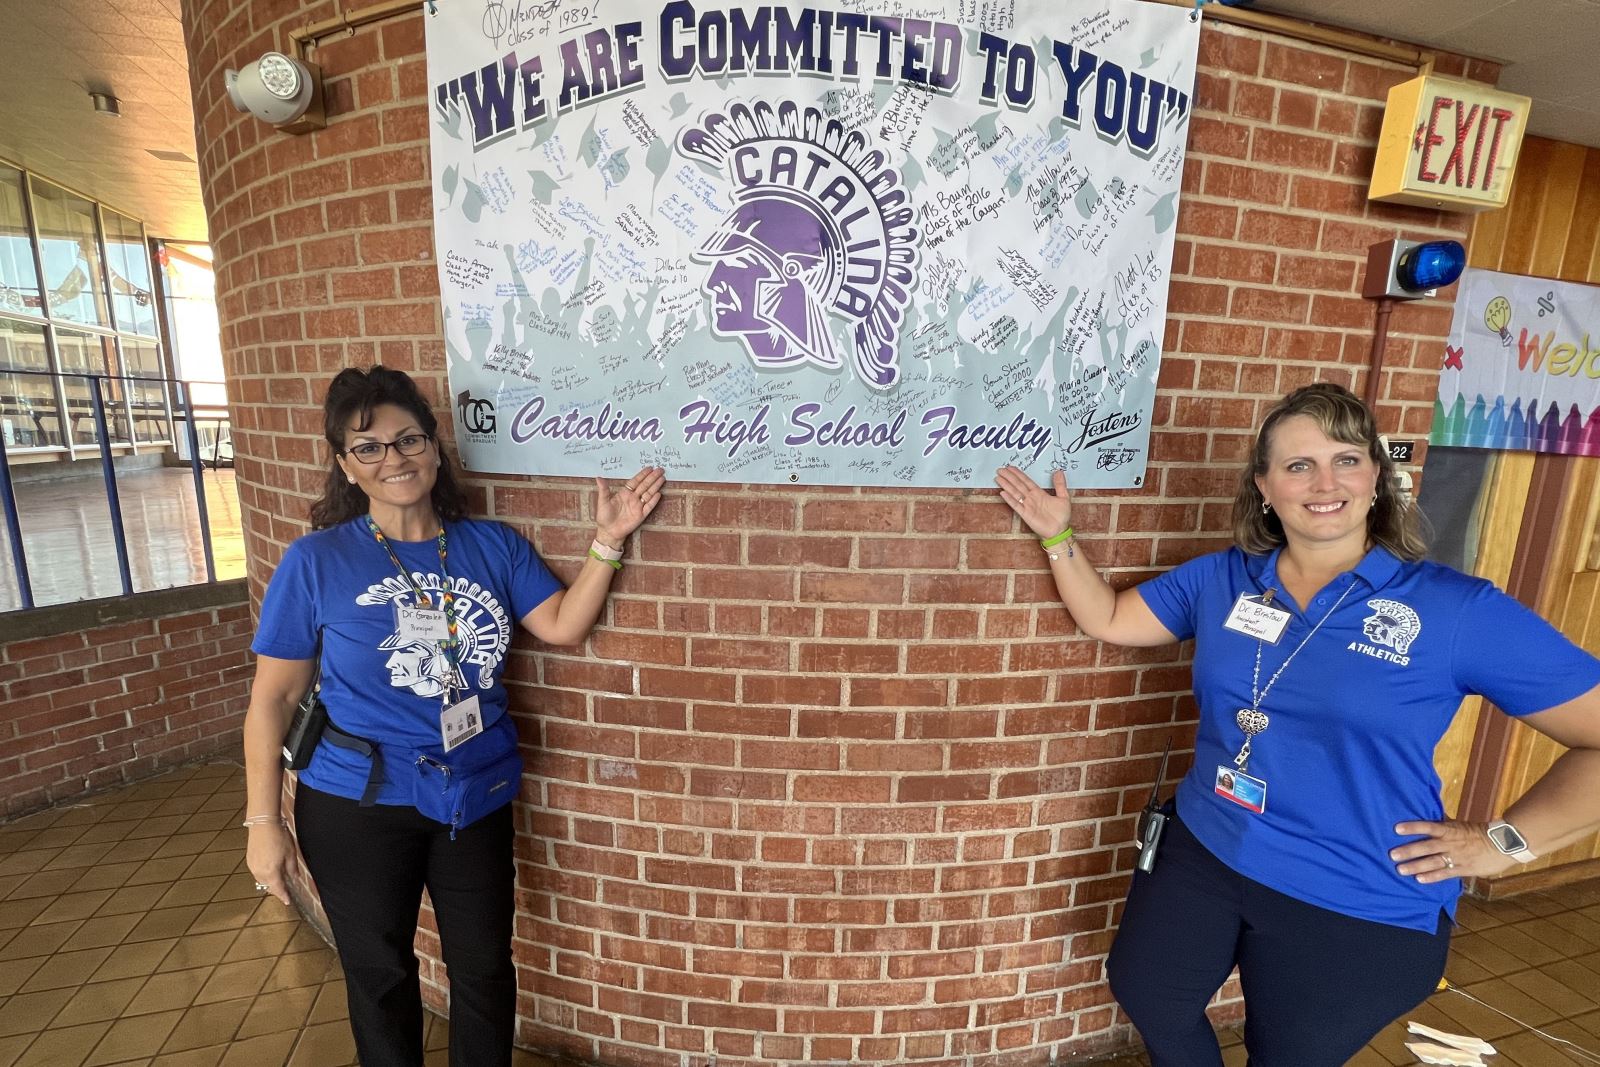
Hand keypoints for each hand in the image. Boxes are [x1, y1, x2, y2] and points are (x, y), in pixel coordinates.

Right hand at [246, 823, 294, 905]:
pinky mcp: (249, 860)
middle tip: (285, 890)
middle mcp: (259, 872)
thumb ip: (292, 868)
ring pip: (261, 880)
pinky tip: (270, 869)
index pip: (278, 889)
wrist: (263, 824)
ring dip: (270, 882)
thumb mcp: (291, 853)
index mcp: (271, 872)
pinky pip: (257, 873)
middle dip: (277, 889)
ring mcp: (252, 867)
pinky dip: (264, 875)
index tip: (287, 901)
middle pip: (268, 886)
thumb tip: (295, 878)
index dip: (283, 896)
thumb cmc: (278, 837)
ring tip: (278, 879)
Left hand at [595, 466, 665, 546]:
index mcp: (624, 493)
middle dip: (652, 478)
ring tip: (662, 478)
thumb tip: (598, 477)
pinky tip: (658, 494)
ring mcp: (638, 506)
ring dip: (655, 486)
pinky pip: (649, 506)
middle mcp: (633, 498)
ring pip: (649, 494)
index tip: (650, 468)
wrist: (609, 531)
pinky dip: (654, 500)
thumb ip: (603, 490)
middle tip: (660, 469)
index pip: (636, 481)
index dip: (643, 475)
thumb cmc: (604, 516)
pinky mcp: (641, 515)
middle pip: (644, 485)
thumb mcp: (602, 502)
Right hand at [995, 465, 1072, 540]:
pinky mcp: (1025, 514)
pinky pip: (1016, 505)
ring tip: (998, 478)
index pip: (1026, 481)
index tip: (1011, 468)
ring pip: (1015, 493)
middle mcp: (1031, 498)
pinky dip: (1009, 499)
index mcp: (1039, 493)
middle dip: (1009, 477)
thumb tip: (1059, 472)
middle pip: (1018, 484)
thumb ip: (1060, 485)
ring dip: (1006, 485)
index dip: (1018, 474)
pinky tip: (1003, 493)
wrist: (1059, 531)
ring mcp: (1027, 506)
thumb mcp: (1064, 497)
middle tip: (1000, 469)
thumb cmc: (1061, 517)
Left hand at [1390, 819, 1515, 882]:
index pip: (1428, 826)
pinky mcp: (1464, 869)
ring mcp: (1457, 857)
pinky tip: (1419, 879)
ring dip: (1416, 866)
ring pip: (1433, 862)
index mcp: (1450, 830)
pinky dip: (1432, 876)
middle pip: (1426, 847)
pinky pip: (1445, 873)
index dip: (1413, 827)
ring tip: (1401, 870)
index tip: (1396, 829)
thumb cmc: (1479, 832)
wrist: (1504, 843)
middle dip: (1409, 851)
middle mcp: (1451, 843)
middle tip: (1392, 855)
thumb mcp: (1460, 825)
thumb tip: (1429, 816)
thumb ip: (1444, 824)